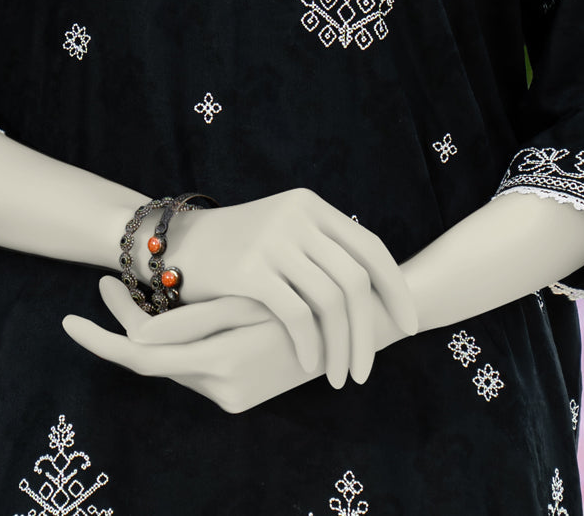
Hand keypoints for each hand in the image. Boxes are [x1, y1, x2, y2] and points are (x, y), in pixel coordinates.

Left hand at [62, 275, 319, 412]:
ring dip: (151, 331)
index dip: (102, 338)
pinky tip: (174, 308)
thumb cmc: (307, 303)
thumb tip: (138, 334)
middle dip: (124, 324)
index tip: (69, 318)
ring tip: (129, 287)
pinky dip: (178, 341)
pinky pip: (194, 366)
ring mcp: (231, 393)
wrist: (359, 329)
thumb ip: (193, 323)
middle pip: (152, 359)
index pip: (142, 357)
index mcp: (220, 364)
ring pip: (172, 362)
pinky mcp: (240, 391)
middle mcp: (221, 388)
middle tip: (103, 282)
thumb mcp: (248, 304)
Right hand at [160, 188, 417, 388]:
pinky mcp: (249, 269)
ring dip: (342, 347)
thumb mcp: (285, 231)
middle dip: (369, 330)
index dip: (394, 289)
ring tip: (341, 377)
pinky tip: (309, 364)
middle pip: (355, 280)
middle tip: (367, 369)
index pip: (370, 248)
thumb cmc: (237, 248)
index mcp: (312, 205)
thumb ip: (323, 248)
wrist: (176, 244)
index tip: (407, 325)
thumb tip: (377, 293)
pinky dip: (309, 345)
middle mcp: (297, 217)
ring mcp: (274, 241)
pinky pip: (295, 314)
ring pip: (330, 302)